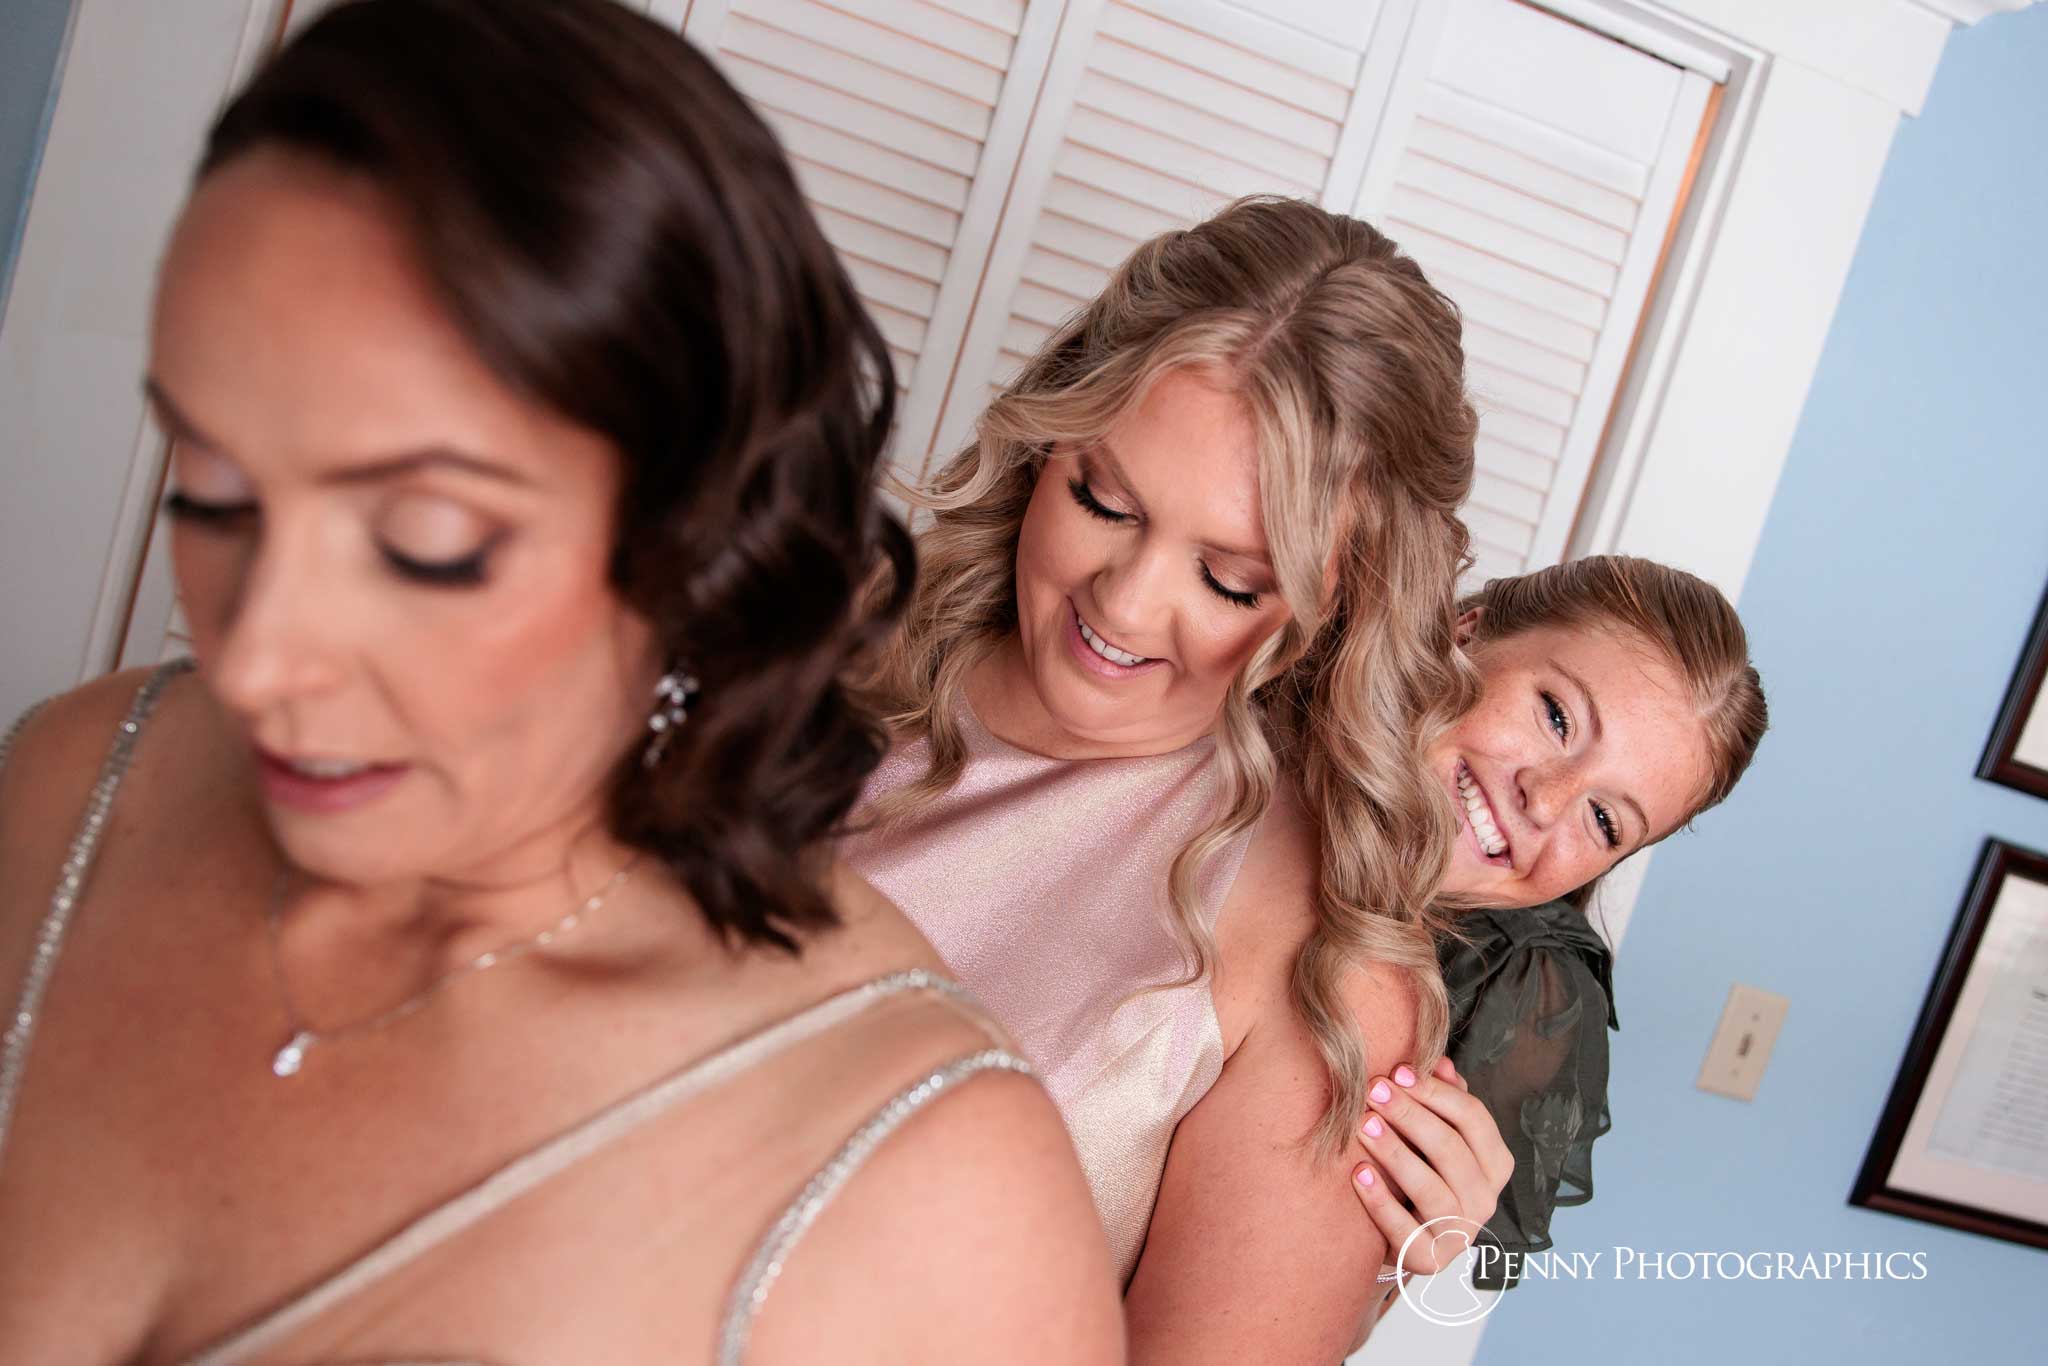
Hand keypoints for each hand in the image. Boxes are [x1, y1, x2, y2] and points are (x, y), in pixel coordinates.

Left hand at [1349, 1056, 1512, 1275]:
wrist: (1406, 1236)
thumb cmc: (1424, 1172)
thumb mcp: (1438, 1136)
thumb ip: (1444, 1101)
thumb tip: (1440, 1062)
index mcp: (1494, 1164)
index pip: (1474, 1119)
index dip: (1436, 1092)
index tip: (1398, 1070)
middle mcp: (1485, 1200)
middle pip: (1451, 1150)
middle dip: (1410, 1115)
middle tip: (1374, 1090)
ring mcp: (1459, 1234)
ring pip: (1432, 1190)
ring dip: (1395, 1153)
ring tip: (1363, 1125)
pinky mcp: (1429, 1260)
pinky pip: (1405, 1231)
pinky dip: (1381, 1202)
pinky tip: (1358, 1173)